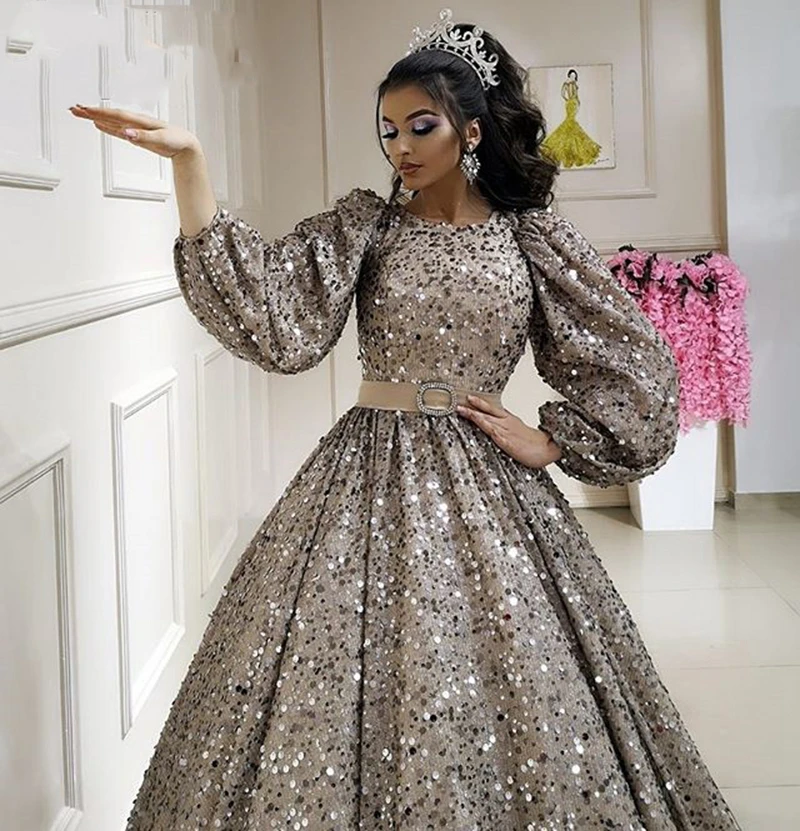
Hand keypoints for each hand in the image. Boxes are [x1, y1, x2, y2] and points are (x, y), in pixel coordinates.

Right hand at [69, 104, 199, 158]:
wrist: (186, 145)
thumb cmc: (177, 140)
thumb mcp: (161, 140)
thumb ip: (143, 137)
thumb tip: (127, 133)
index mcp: (140, 120)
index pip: (116, 115)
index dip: (99, 113)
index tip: (84, 110)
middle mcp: (135, 122)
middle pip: (109, 115)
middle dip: (91, 112)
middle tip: (73, 109)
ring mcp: (134, 128)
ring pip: (111, 121)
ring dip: (95, 117)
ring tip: (79, 113)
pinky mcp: (136, 135)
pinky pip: (117, 130)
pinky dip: (106, 127)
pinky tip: (98, 125)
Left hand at [456, 394, 562, 468]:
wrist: (547, 448)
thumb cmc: (531, 442)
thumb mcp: (515, 429)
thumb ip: (502, 427)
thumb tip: (490, 426)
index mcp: (508, 419)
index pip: (491, 409)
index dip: (478, 403)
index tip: (467, 398)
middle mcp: (506, 423)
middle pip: (487, 413)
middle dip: (472, 408)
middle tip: (458, 404)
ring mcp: (508, 433)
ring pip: (489, 422)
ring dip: (477, 417)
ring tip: (465, 412)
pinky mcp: (510, 444)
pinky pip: (500, 437)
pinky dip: (492, 431)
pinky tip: (484, 427)